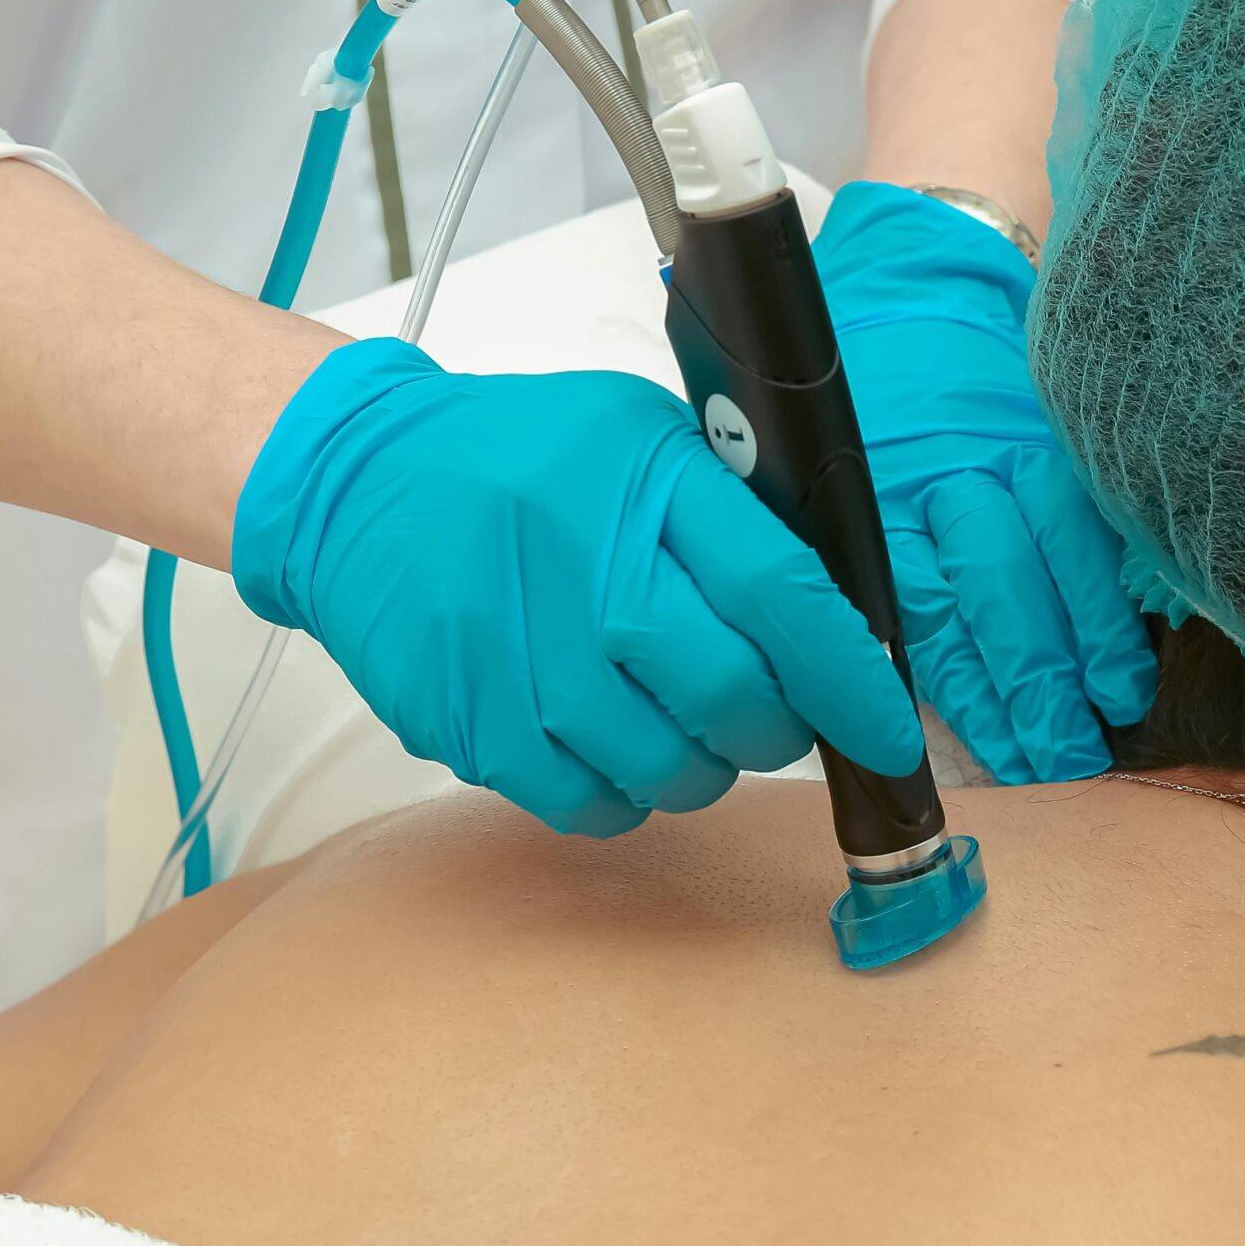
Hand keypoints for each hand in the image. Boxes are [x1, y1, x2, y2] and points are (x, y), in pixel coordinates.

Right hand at [232, 339, 925, 835]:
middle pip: (735, 701)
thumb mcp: (642, 440)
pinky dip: (624, 793)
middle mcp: (587, 572)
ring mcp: (524, 658)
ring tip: (679, 719)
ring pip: (672, 770)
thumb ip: (737, 521)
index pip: (784, 598)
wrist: (355, 484)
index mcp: (647, 481)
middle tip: (769, 713)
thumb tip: (841, 630)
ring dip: (703, 766)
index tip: (889, 732)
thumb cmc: (526, 460)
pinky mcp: (473, 726)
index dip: (852, 681)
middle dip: (779, 729)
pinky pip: (593, 805)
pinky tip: (611, 742)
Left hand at [814, 182, 1156, 782]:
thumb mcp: (822, 462)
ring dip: (1080, 654)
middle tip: (1054, 757)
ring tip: (1102, 717)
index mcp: (865, 482)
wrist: (932, 265)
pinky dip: (1114, 599)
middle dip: (1025, 686)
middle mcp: (942, 467)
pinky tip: (1130, 658)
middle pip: (989, 592)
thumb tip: (876, 684)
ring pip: (1050, 562)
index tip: (972, 751)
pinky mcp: (1062, 435)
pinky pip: (1096, 526)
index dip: (951, 684)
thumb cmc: (867, 389)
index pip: (907, 602)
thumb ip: (851, 556)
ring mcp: (1012, 449)